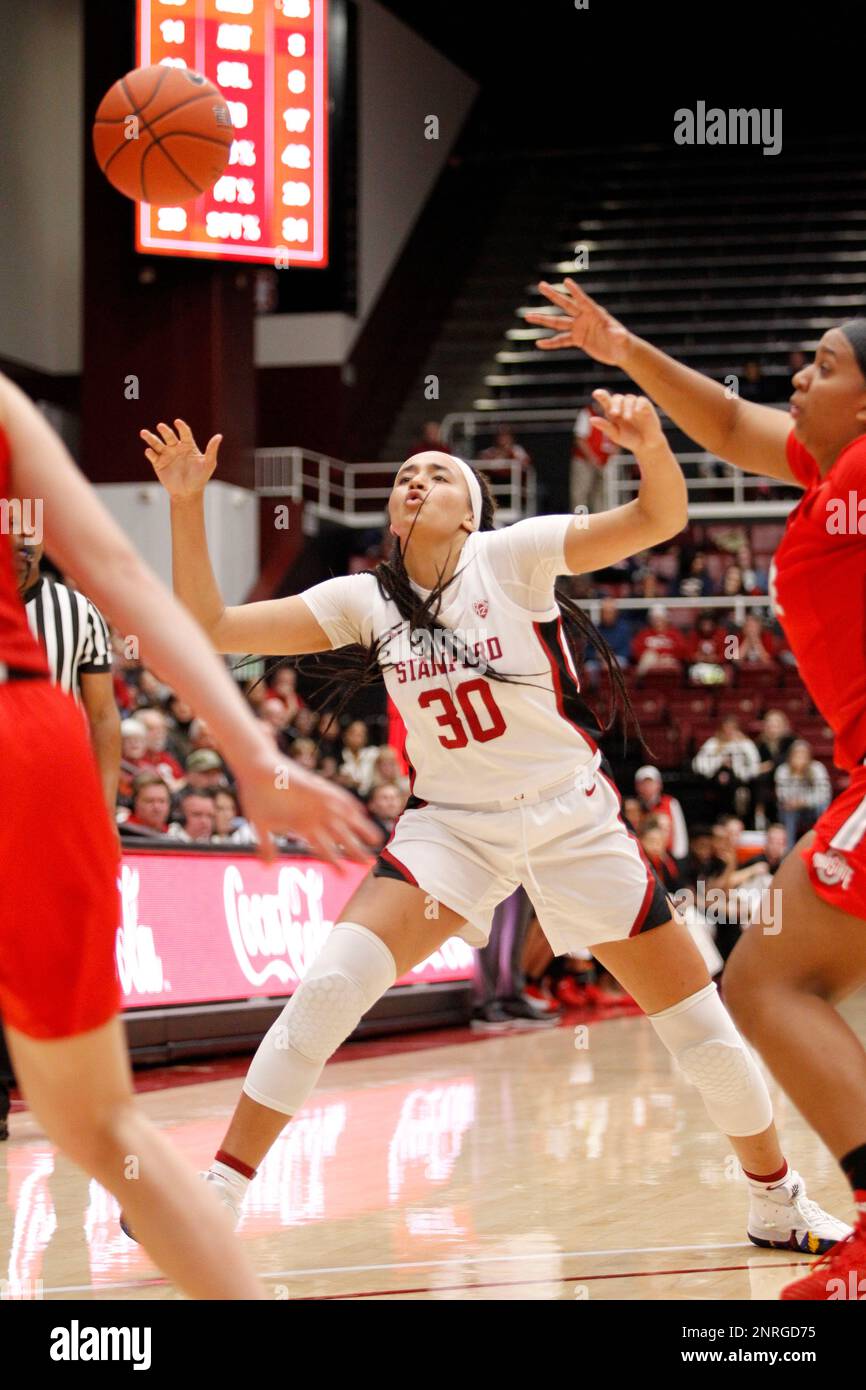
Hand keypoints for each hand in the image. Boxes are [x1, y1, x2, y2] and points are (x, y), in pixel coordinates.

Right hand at [141, 419, 220, 500]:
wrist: (188, 493)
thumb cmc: (200, 478)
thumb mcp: (208, 464)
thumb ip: (212, 450)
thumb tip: (219, 436)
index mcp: (188, 445)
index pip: (184, 433)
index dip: (181, 427)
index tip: (177, 422)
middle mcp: (175, 448)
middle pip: (169, 436)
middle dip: (165, 431)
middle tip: (160, 426)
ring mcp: (166, 455)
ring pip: (156, 443)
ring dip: (150, 438)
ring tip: (143, 432)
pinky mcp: (158, 464)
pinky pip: (153, 456)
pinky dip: (150, 453)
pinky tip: (149, 451)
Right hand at [236, 752, 383, 867]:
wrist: (254, 769)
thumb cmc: (256, 796)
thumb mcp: (261, 826)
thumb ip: (266, 846)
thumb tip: (267, 865)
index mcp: (302, 826)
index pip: (322, 848)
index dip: (335, 861)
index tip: (345, 875)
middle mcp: (312, 815)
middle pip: (339, 836)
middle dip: (355, 849)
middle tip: (370, 862)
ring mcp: (315, 800)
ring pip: (343, 817)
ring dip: (359, 827)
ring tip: (376, 838)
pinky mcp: (314, 786)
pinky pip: (333, 794)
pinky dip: (346, 801)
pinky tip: (359, 810)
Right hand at [524, 278, 631, 364]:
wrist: (620, 352)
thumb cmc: (623, 343)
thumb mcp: (621, 339)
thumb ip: (618, 335)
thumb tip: (618, 334)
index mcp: (595, 313)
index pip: (583, 300)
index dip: (575, 291)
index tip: (565, 281)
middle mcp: (584, 318)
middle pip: (565, 305)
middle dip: (553, 295)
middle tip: (541, 285)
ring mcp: (579, 328)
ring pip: (558, 323)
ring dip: (543, 320)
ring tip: (527, 316)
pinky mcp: (577, 339)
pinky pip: (561, 341)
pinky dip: (550, 343)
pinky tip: (539, 343)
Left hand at [590, 390, 666, 456]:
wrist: (646, 445)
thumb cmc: (630, 439)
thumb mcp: (616, 435)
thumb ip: (605, 427)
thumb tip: (591, 419)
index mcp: (613, 412)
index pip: (606, 401)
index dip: (601, 396)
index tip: (596, 393)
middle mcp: (623, 406)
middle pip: (617, 398)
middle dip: (615, 404)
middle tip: (614, 413)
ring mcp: (634, 405)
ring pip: (629, 398)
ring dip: (626, 407)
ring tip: (627, 418)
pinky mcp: (646, 406)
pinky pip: (641, 400)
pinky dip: (638, 405)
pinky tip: (637, 411)